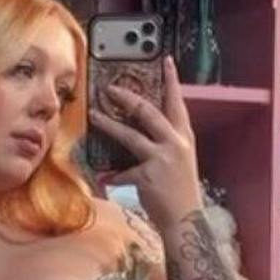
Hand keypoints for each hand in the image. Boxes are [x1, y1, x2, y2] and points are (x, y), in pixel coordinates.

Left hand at [89, 55, 202, 231]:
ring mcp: (161, 159)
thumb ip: (166, 143)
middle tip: (111, 88)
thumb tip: (144, 130)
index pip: (177, 102)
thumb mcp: (180, 160)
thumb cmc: (181, 190)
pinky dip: (113, 175)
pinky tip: (105, 177)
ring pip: (130, 135)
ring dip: (109, 125)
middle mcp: (175, 143)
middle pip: (148, 112)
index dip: (171, 80)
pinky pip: (123, 172)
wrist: (185, 219)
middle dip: (128, 98)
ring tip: (94, 116)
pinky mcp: (147, 176)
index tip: (165, 60)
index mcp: (184, 136)